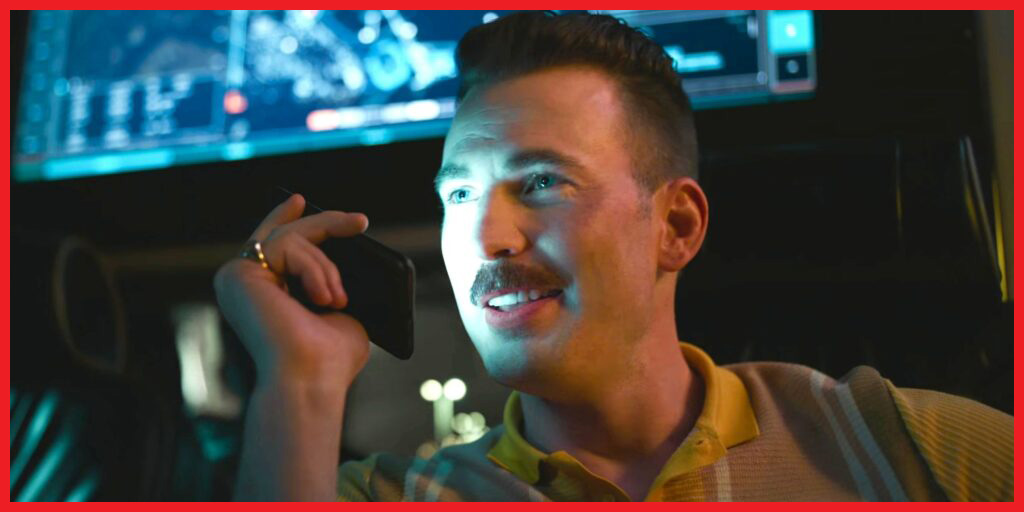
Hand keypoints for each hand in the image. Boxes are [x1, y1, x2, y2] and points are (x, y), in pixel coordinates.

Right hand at [214, 193, 371, 392]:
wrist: (310, 380)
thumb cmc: (329, 360)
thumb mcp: (343, 314)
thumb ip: (335, 288)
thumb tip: (357, 269)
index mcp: (264, 296)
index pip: (272, 246)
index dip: (284, 219)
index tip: (301, 201)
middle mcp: (243, 285)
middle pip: (283, 234)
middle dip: (325, 222)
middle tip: (360, 221)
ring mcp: (237, 277)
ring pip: (291, 238)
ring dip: (325, 267)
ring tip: (336, 301)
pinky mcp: (239, 273)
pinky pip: (287, 245)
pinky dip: (315, 269)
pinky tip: (324, 298)